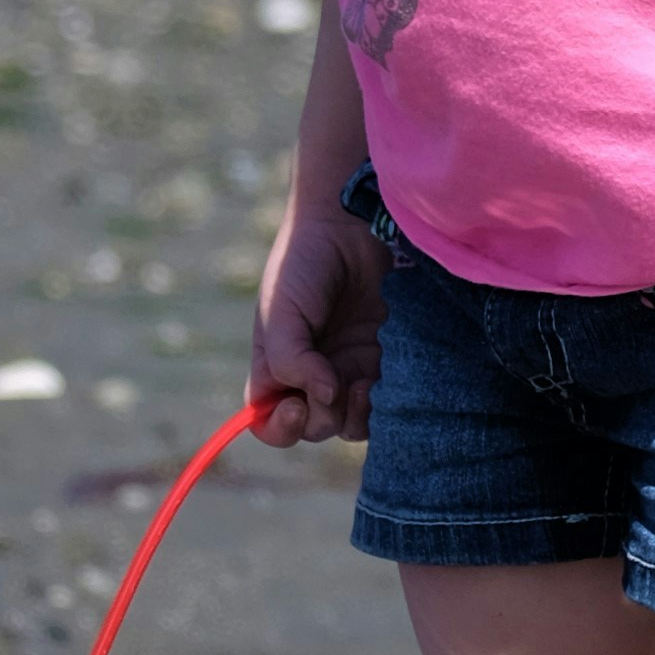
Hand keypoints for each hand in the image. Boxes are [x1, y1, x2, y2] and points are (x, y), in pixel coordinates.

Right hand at [249, 196, 384, 446]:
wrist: (351, 226)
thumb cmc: (304, 264)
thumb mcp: (282, 310)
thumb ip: (289, 359)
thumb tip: (323, 396)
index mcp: (277, 369)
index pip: (269, 422)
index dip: (279, 427)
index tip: (295, 404)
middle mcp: (311, 378)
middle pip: (313, 428)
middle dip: (321, 417)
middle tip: (334, 384)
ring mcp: (350, 372)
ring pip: (351, 424)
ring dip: (355, 417)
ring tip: (363, 387)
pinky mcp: (385, 363)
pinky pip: (384, 404)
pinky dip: (382, 404)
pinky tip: (382, 379)